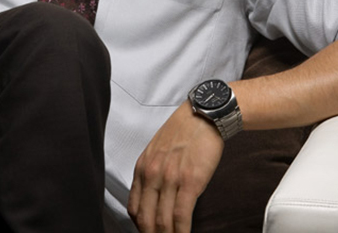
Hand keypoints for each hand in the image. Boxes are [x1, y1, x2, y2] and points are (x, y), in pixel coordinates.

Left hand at [127, 100, 223, 232]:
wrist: (203, 116)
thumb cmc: (182, 131)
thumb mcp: (157, 151)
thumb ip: (152, 173)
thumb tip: (153, 200)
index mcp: (143, 168)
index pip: (134, 208)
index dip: (141, 227)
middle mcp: (152, 174)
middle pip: (145, 219)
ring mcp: (170, 179)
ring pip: (162, 222)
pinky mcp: (190, 182)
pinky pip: (181, 215)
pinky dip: (181, 232)